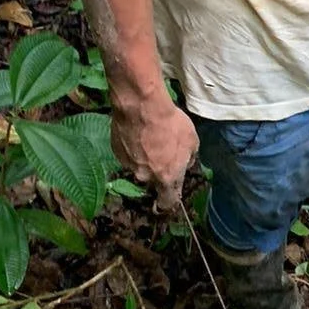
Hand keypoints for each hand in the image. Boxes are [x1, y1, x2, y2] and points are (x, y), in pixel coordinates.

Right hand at [112, 96, 197, 215]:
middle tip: (161, 150)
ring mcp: (129, 165)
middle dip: (157, 169)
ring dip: (144, 157)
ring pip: (139, 166)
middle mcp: (146, 176)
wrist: (141, 107)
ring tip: (149, 136)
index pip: (167, 201)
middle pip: (152, 180)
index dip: (168, 202)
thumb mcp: (191, 141)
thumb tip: (185, 164)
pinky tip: (137, 132)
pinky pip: (127, 154)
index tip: (168, 199)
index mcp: (167, 178)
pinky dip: (132, 147)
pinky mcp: (116, 153)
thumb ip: (189, 158)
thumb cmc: (171, 125)